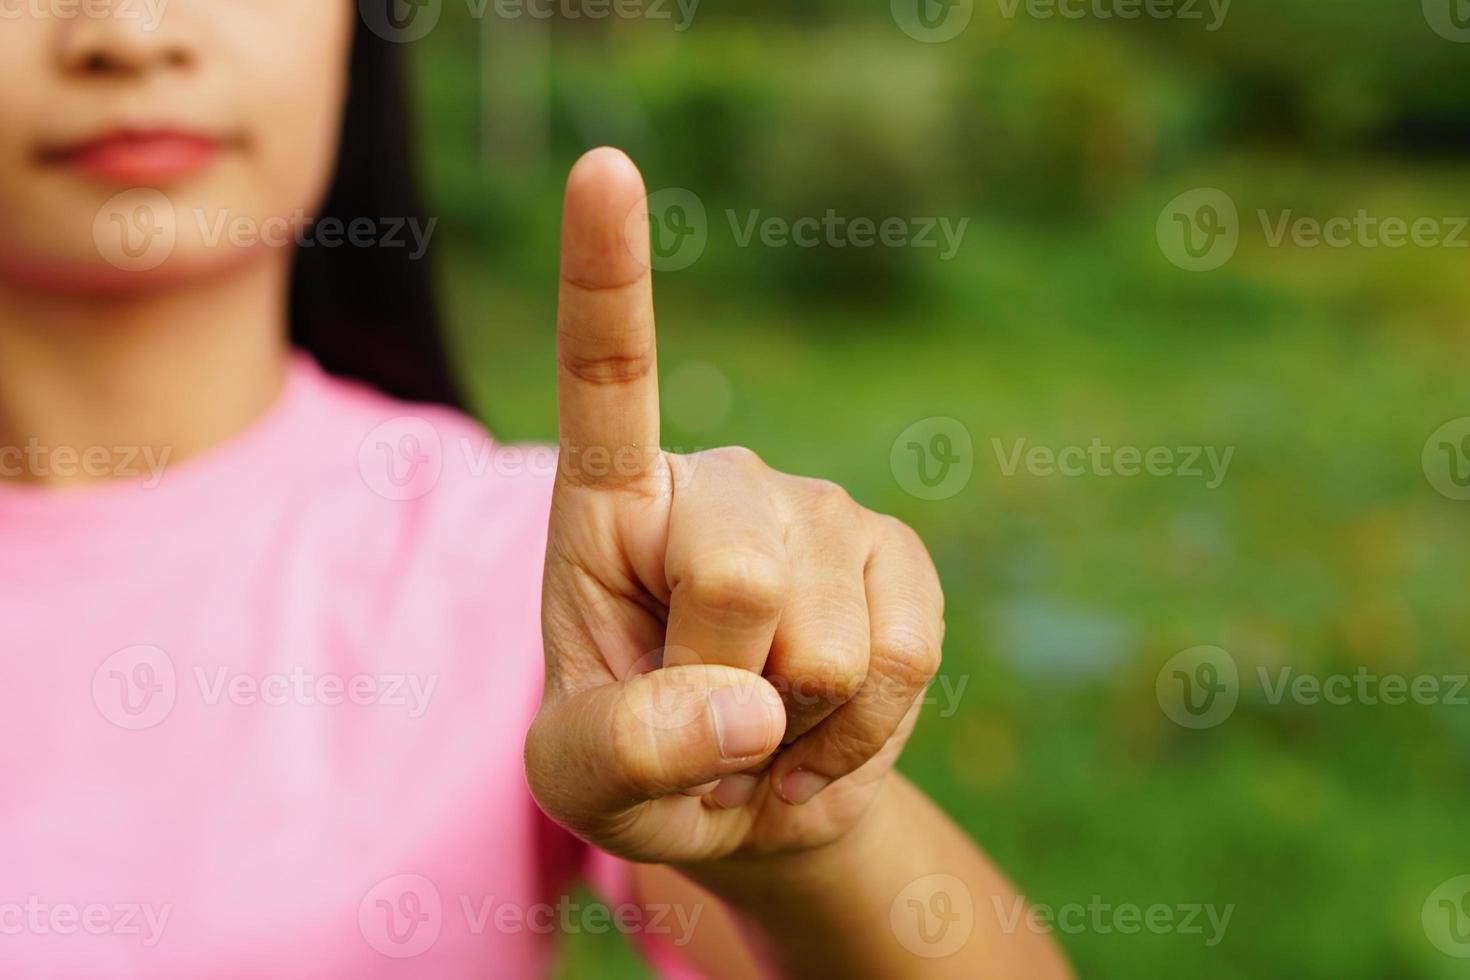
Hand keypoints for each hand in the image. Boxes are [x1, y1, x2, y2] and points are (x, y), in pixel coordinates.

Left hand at [525, 148, 944, 866]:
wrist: (746, 793)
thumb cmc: (638, 763)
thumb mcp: (581, 782)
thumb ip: (624, 747)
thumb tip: (746, 711)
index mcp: (608, 504)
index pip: (604, 377)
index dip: (609, 276)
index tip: (606, 168)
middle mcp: (718, 482)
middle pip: (735, 572)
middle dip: (722, 683)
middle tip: (706, 708)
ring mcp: (818, 511)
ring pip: (825, 643)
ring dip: (793, 726)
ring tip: (763, 720)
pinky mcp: (899, 555)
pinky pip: (905, 656)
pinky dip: (863, 731)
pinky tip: (825, 725)